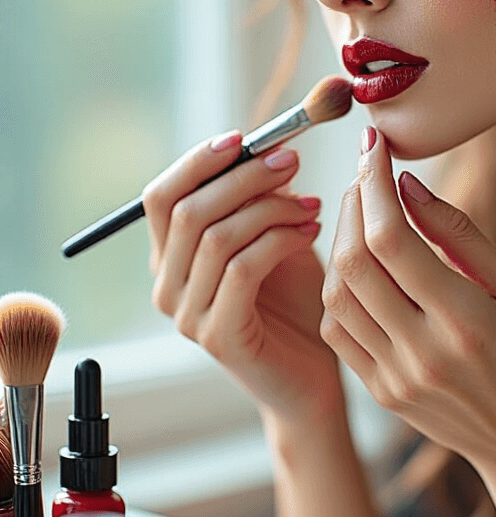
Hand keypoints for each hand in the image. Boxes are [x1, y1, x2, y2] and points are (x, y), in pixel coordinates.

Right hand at [143, 133, 339, 421]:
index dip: (198, 162)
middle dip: (243, 176)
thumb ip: (259, 200)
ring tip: (312, 205)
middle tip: (291, 161)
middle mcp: (167, 286)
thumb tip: (268, 147)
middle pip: (188, 210)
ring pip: (217, 236)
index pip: (161, 196)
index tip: (244, 138)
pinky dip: (279, 240)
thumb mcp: (274, 237)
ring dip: (270, 208)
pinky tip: (311, 232)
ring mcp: (187, 315)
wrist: (313, 378)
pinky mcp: (218, 336)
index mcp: (170, 259)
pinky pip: (242, 269)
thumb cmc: (295, 304)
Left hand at [321, 127, 495, 516]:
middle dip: (351, 203)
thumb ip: (460, 235)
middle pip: (355, 263)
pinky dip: (337, 287)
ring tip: (361, 212)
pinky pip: (337, 330)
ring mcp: (395, 378)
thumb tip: (408, 185)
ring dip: (339, 242)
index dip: (373, 183)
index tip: (374, 146)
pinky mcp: (380, 392)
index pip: (394, 239)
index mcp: (466, 321)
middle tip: (365, 173)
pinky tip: (360, 264)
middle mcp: (423, 352)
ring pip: (336, 295)